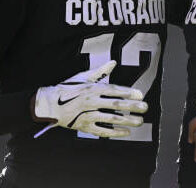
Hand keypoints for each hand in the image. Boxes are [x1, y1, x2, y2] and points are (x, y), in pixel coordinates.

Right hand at [32, 60, 147, 137]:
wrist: (50, 104)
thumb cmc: (68, 89)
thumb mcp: (83, 77)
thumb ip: (100, 71)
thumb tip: (113, 62)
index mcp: (92, 88)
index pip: (114, 90)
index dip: (128, 92)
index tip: (140, 94)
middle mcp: (91, 101)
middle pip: (115, 104)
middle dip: (132, 106)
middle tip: (145, 108)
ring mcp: (88, 115)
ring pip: (111, 119)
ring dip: (127, 121)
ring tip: (139, 121)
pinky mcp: (85, 126)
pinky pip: (102, 131)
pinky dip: (114, 132)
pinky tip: (126, 132)